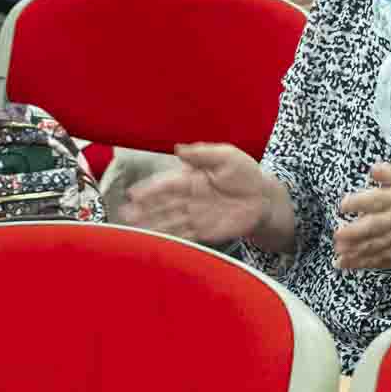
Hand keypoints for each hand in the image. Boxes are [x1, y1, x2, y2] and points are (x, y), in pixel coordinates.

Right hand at [119, 142, 270, 243]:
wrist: (264, 198)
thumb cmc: (245, 173)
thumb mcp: (227, 156)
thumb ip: (203, 153)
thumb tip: (178, 148)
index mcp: (191, 179)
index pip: (166, 185)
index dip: (149, 190)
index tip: (133, 194)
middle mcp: (189, 199)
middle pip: (162, 206)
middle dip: (144, 210)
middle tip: (126, 216)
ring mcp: (195, 216)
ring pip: (169, 222)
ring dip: (153, 226)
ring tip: (135, 231)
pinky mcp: (205, 232)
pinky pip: (184, 236)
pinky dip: (171, 240)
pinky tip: (157, 243)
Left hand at [333, 162, 390, 270]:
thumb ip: (389, 174)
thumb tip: (373, 169)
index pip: (378, 200)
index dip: (360, 202)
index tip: (343, 205)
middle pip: (376, 226)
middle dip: (357, 232)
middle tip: (338, 234)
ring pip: (374, 246)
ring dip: (356, 249)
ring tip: (339, 249)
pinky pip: (375, 260)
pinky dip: (359, 263)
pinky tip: (342, 263)